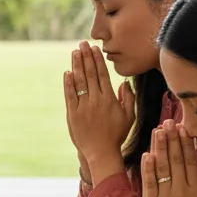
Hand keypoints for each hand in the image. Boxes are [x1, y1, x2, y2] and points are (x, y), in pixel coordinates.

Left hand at [63, 41, 132, 183]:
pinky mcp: (73, 114)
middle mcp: (96, 101)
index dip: (98, 60)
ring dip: (77, 66)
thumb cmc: (116, 135)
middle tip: (83, 44)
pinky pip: (70, 96)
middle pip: (90, 74)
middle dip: (86, 57)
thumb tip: (124, 84)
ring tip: (75, 52)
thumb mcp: (129, 116)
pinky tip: (67, 73)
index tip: (95, 49)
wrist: (101, 152)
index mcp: (110, 99)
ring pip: (80, 82)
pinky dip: (68, 84)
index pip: (103, 75)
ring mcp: (84, 107)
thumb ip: (128, 99)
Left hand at [142, 120, 196, 196]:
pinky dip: (148, 168)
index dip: (187, 145)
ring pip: (163, 168)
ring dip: (160, 148)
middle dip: (172, 140)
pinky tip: (147, 154)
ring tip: (157, 131)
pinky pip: (150, 183)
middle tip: (169, 122)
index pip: (191, 162)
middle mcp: (183, 192)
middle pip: (176, 160)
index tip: (184, 130)